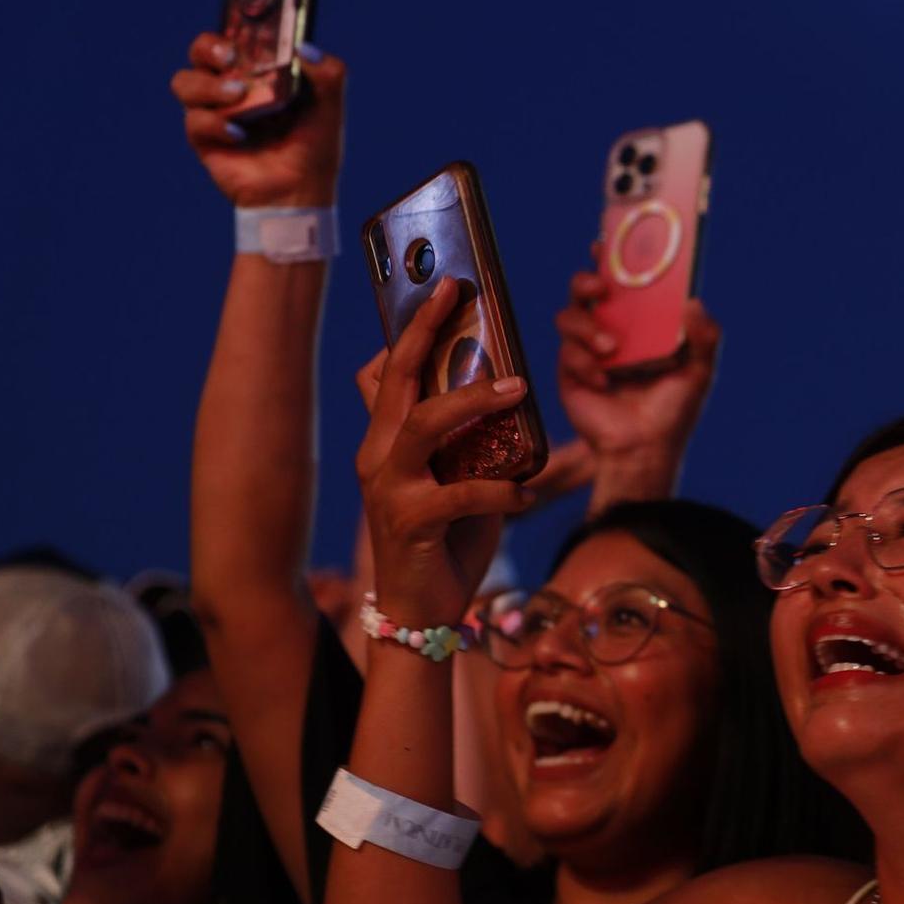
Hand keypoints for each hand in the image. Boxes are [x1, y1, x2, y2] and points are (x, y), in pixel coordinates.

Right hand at [171, 34, 344, 207]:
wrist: (299, 192)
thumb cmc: (314, 148)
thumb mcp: (329, 108)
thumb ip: (328, 74)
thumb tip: (304, 46)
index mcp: (258, 71)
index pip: (235, 36)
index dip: (232, 26)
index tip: (243, 28)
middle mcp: (231, 85)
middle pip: (199, 50)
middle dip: (208, 47)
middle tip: (230, 56)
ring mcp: (214, 110)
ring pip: (185, 81)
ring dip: (208, 85)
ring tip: (238, 96)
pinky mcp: (203, 137)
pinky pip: (194, 120)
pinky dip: (214, 124)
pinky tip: (239, 135)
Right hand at [354, 278, 535, 629]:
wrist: (422, 614)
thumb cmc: (446, 543)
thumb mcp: (458, 481)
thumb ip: (469, 444)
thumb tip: (508, 395)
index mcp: (386, 443)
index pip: (387, 373)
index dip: (409, 330)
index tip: (442, 289)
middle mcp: (378, 457)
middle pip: (397, 380)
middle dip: (424, 331)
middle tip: (457, 293)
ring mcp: (389, 489)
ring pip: (424, 424)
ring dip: (472, 400)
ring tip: (516, 387)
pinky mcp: (409, 523)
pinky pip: (462, 493)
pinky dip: (501, 489)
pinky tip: (526, 492)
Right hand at [555, 249, 719, 492]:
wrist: (643, 451)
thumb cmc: (672, 412)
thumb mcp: (698, 373)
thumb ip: (704, 338)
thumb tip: (694, 301)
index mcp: (641, 324)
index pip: (623, 281)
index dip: (613, 257)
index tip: (608, 243)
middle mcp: (612, 330)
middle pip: (585, 290)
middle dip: (587, 281)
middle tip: (601, 289)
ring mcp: (588, 349)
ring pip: (569, 316)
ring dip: (587, 327)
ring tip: (611, 349)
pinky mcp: (571, 371)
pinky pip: (566, 353)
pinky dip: (585, 363)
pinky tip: (603, 381)